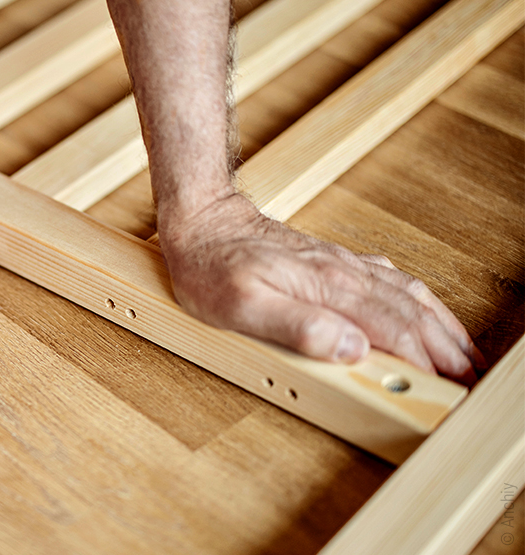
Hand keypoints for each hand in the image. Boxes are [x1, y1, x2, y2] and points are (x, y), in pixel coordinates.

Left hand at [159, 193, 484, 385]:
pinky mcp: (331, 260)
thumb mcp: (241, 308)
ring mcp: (340, 265)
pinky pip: (389, 280)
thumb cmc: (211, 268)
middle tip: (471, 377)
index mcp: (328, 289)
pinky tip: (421, 308)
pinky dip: (416, 300)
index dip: (426, 361)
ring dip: (439, 324)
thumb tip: (352, 347)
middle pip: (410, 313)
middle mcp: (343, 274)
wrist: (202, 222)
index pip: (393, 330)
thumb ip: (298, 328)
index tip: (450, 387)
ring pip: (406, 294)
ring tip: (461, 350)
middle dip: (447, 347)